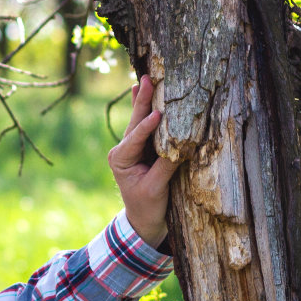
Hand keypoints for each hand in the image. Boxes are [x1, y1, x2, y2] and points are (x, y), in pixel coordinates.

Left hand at [108, 74, 179, 249]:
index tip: (158, 114)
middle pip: (134, 123)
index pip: (136, 138)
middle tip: (146, 79)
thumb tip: (180, 146)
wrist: (143, 221)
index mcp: (120, 160)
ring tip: (143, 80)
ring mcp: (131, 148)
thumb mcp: (156, 188)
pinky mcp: (142, 149)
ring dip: (143, 101)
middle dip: (141, 101)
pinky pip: (143, 126)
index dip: (147, 126)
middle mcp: (122, 150)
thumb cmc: (148, 206)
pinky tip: (142, 92)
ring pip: (138, 121)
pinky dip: (145, 110)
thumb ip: (165, 166)